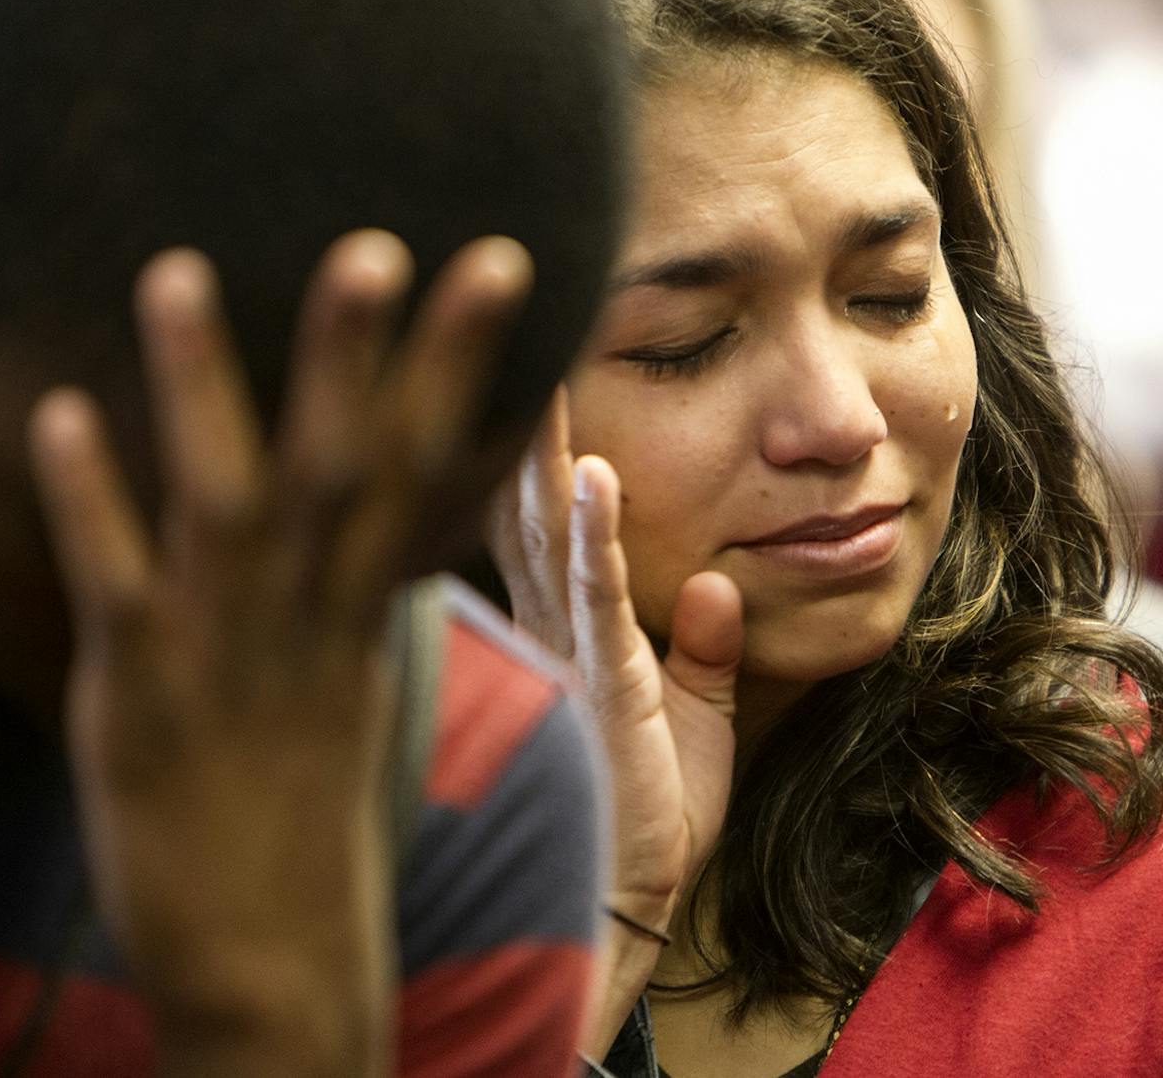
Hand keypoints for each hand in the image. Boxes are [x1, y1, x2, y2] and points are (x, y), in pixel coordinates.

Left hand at [29, 230, 531, 1076]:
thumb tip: (364, 489)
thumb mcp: (348, 669)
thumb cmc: (305, 793)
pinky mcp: (143, 693)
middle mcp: (306, 612)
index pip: (423, 463)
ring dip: (205, 387)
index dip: (460, 360)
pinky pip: (114, 583)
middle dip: (357, 354)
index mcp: (363, 604)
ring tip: (176, 271)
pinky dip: (88, 501)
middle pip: (342, 467)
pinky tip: (57, 413)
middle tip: (373, 244)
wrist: (270, 955)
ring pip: (224, 502)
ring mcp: (225, 649)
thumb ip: (353, 570)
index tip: (497, 261)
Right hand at [487, 390, 740, 1050]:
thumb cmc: (646, 808)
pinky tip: (590, 472)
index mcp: (566, 623)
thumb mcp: (689, 712)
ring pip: (547, 527)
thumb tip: (718, 582)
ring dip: (544, 447)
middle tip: (513, 331)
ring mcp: (570, 646)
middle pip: (527, 500)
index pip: (542, 514)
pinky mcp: (603, 681)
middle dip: (519, 417)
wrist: (627, 900)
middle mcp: (551, 620)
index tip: (532, 365)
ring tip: (540, 365)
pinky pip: (594, 592)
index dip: (532, 441)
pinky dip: (593, 531)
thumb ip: (701, 648)